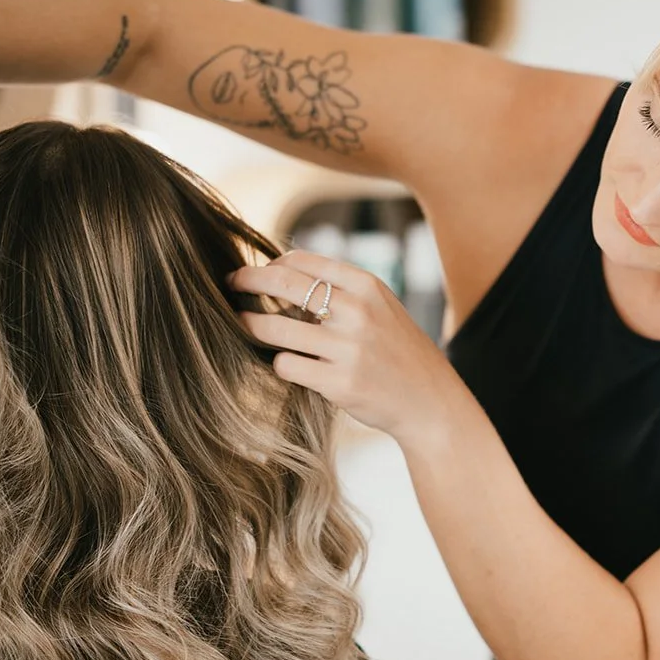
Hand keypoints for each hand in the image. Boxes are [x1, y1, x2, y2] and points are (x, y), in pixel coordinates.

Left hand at [227, 249, 462, 442]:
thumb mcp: (380, 306)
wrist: (429, 399)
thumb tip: (282, 269)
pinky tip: (285, 363)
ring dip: (251, 325)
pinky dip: (278, 363)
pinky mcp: (337, 383)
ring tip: (243, 325)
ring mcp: (347, 348)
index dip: (269, 264)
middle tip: (230, 286)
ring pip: (275, 327)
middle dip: (247, 281)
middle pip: (282, 284)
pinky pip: (286, 365)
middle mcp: (356, 311)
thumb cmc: (397, 350)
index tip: (252, 272)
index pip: (302, 261)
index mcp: (366, 286)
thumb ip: (341, 288)